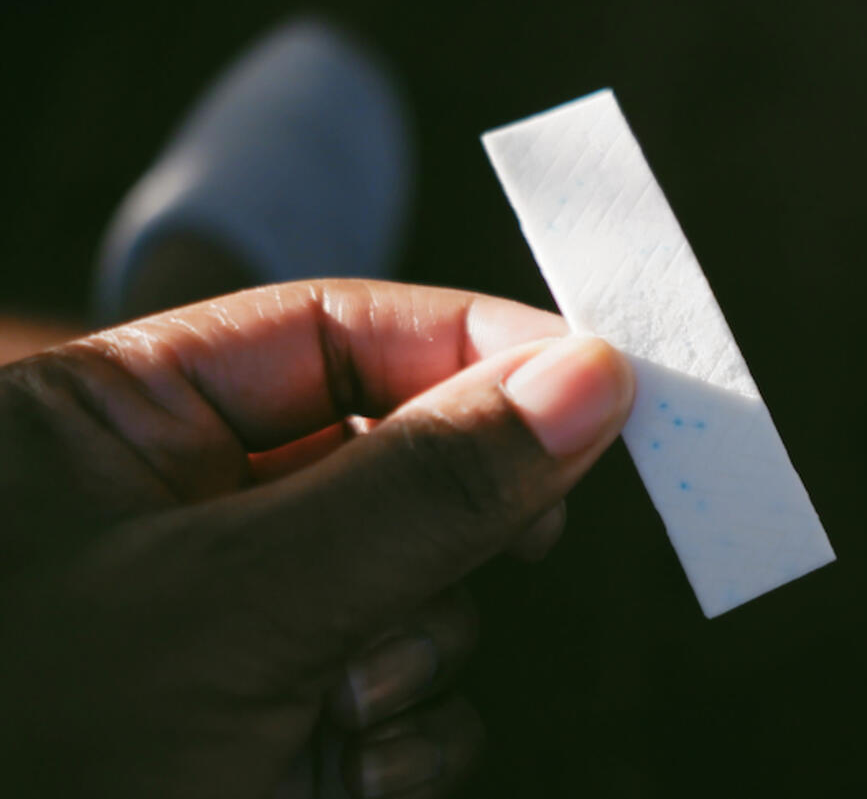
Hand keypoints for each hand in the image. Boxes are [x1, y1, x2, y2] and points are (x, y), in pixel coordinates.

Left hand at [0, 280, 633, 797]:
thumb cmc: (43, 755)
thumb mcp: (237, 600)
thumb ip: (422, 486)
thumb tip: (591, 382)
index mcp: (123, 425)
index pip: (333, 328)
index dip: (471, 344)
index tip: (596, 377)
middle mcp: (188, 513)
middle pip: (401, 455)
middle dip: (457, 516)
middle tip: (535, 525)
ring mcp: (248, 627)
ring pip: (426, 584)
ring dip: (422, 646)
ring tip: (346, 703)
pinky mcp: (291, 726)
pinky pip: (418, 696)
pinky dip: (413, 737)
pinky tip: (351, 769)